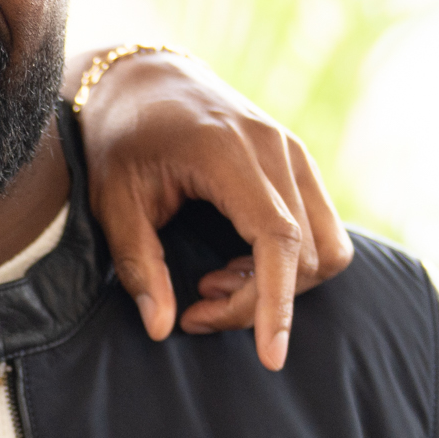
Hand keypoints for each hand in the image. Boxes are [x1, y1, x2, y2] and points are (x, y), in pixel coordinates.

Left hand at [73, 46, 352, 368]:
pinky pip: (320, 231)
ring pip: (326, 247)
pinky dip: (287, 263)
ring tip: (216, 281)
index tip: (270, 356)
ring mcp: (296, 153)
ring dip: (278, 284)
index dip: (277, 302)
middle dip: (258, 302)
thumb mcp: (112, 201)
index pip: (278, 239)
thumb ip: (138, 265)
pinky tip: (237, 263)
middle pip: (305, 255)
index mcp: (228, 152)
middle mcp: (276, 148)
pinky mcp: (301, 164)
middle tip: (196, 307)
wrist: (145, 80)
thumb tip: (162, 328)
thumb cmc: (122, 140)